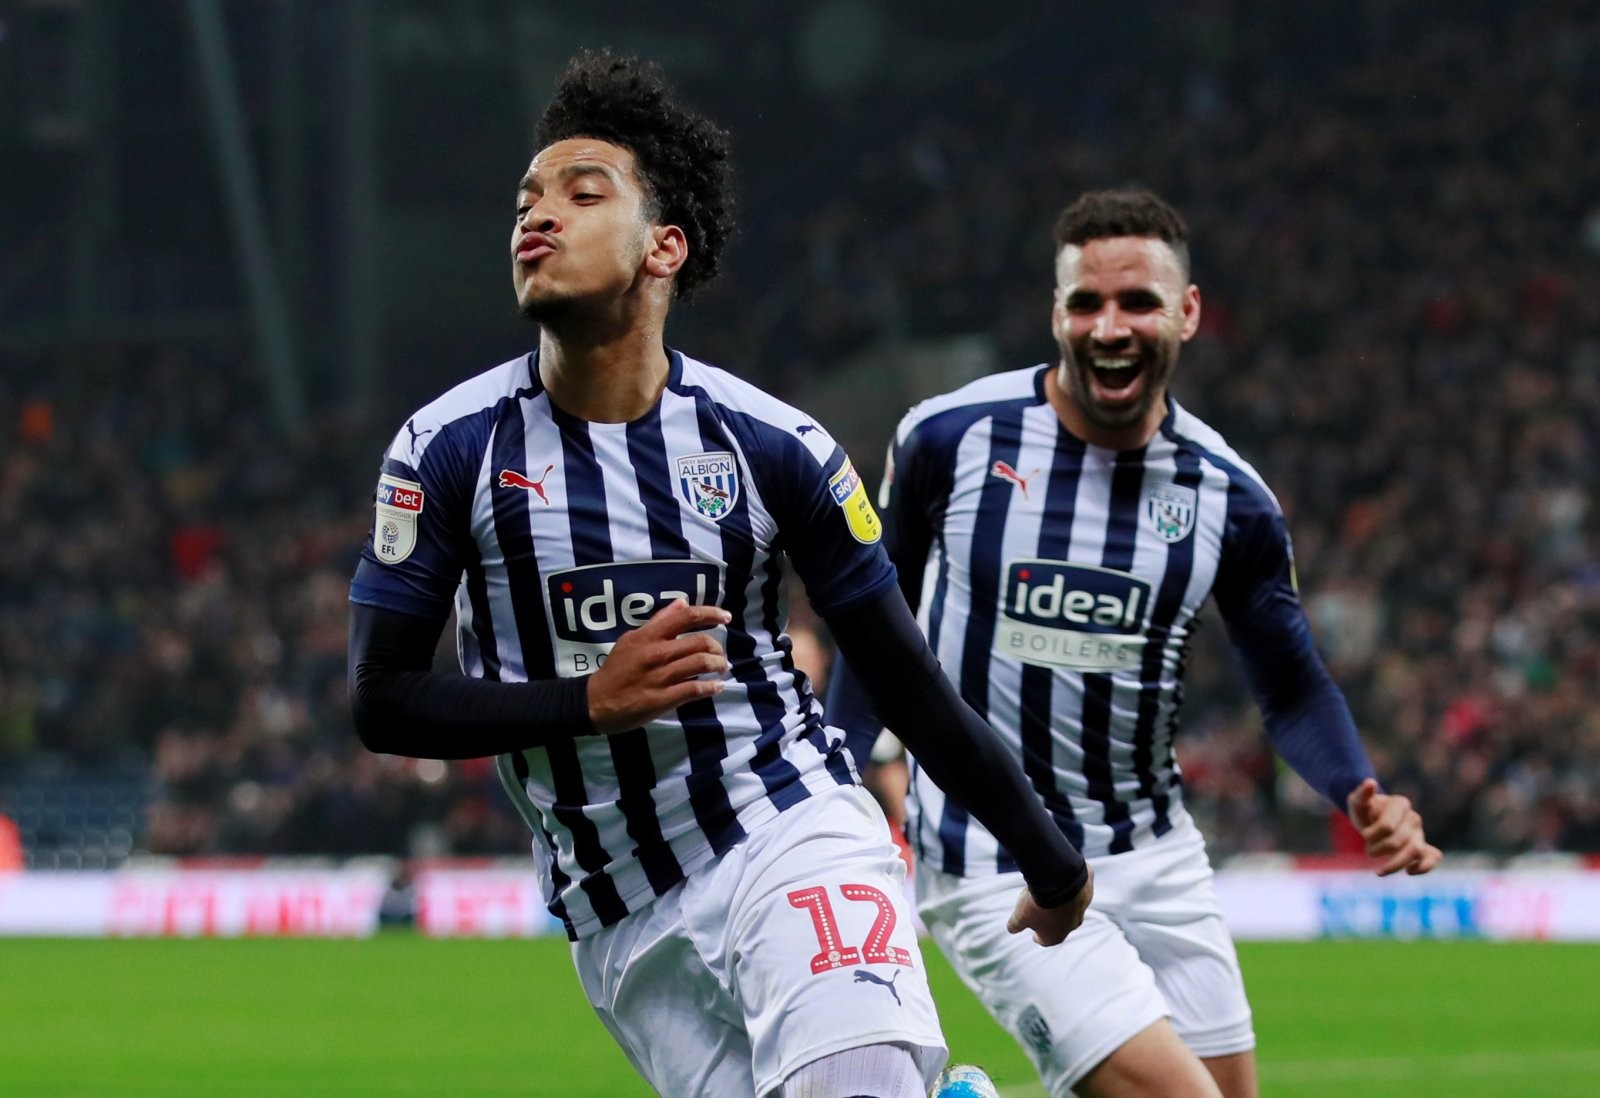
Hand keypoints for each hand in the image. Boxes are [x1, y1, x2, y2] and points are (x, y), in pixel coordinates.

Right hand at [587, 600, 730, 733]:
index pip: (686, 617)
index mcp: (649, 636)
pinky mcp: (662, 699)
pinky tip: (717, 687)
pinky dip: (711, 687)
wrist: (596, 701)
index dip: (710, 614)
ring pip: (700, 664)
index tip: (725, 616)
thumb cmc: (617, 669)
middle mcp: (656, 653)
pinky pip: (694, 690)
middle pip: (700, 642)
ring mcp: (660, 677)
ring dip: (718, 665)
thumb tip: (682, 603)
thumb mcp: (632, 639)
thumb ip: (658, 621)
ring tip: (721, 668)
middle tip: (720, 653)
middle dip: (717, 647)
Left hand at [1007, 862, 1093, 945]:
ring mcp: (1082, 908)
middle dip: (1052, 919)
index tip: (1034, 936)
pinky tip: (1063, 878)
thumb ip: (1015, 925)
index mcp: (1055, 936)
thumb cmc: (1037, 903)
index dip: (1038, 937)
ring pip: (1072, 906)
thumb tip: (1011, 929)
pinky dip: (1072, 885)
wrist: (1059, 882)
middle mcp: (1072, 925)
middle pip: (1061, 925)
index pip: (1045, 940)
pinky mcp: (1087, 891)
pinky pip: (1079, 888)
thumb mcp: (1019, 916)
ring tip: (1051, 893)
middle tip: (1043, 913)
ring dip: (1062, 901)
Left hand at [1346, 778, 1442, 876]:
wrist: (1372, 818)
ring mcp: (1420, 833)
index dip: (1372, 835)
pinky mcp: (1424, 847)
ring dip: (1396, 864)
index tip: (1363, 835)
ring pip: (1416, 851)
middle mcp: (1414, 818)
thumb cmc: (1364, 810)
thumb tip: (1370, 783)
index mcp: (1400, 804)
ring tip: (1380, 871)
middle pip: (1400, 841)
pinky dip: (1423, 867)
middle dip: (1380, 850)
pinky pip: (1431, 858)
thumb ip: (1362, 795)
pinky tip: (1408, 872)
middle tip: (1368, 851)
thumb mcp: (1356, 801)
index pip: (1387, 826)